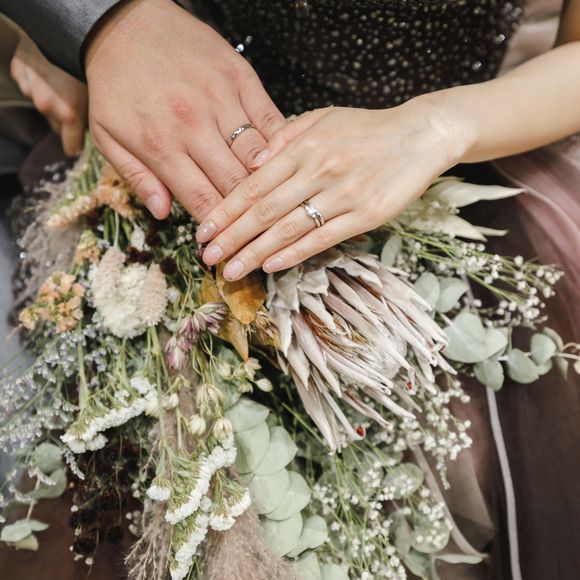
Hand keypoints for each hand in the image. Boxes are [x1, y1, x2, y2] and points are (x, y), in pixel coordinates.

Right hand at [10, 35, 87, 155]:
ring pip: (43, 104)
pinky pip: (30, 84)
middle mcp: (47, 106)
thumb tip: (96, 129)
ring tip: (63, 83)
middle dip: (65, 123)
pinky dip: (38, 82)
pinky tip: (49, 70)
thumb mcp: (97, 91)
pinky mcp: (19, 73)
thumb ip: (92, 112)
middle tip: (76, 111)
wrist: (59, 25)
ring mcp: (30, 89)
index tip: (78, 148)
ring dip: (52, 100)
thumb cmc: (86, 59)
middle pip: (56, 126)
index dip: (76, 147)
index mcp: (69, 114)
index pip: (70, 146)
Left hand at [85, 0, 284, 218]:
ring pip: (257, 156)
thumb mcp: (107, 135)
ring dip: (269, 184)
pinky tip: (285, 162)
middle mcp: (194, 125)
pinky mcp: (241, 78)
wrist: (125, 22)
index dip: (218, 228)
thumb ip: (137, 177)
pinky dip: (281, 144)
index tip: (228, 245)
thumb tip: (163, 214)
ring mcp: (221, 100)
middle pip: (234, 184)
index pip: (200, 198)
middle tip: (257, 233)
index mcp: (161, 144)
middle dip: (247, 215)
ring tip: (277, 205)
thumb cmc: (117, 83)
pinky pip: (271, 119)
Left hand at [196, 100, 473, 280]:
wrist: (420, 135)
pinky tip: (271, 267)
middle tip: (208, 258)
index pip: (252, 185)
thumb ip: (284, 137)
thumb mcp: (322, 118)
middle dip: (231, 239)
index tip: (203, 232)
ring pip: (288, 230)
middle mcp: (318, 171)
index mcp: (303, 147)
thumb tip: (250, 163)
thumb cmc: (366, 129)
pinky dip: (294, 254)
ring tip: (231, 271)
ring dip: (255, 254)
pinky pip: (322, 239)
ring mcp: (342, 195)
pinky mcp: (365, 216)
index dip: (224, 211)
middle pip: (264, 212)